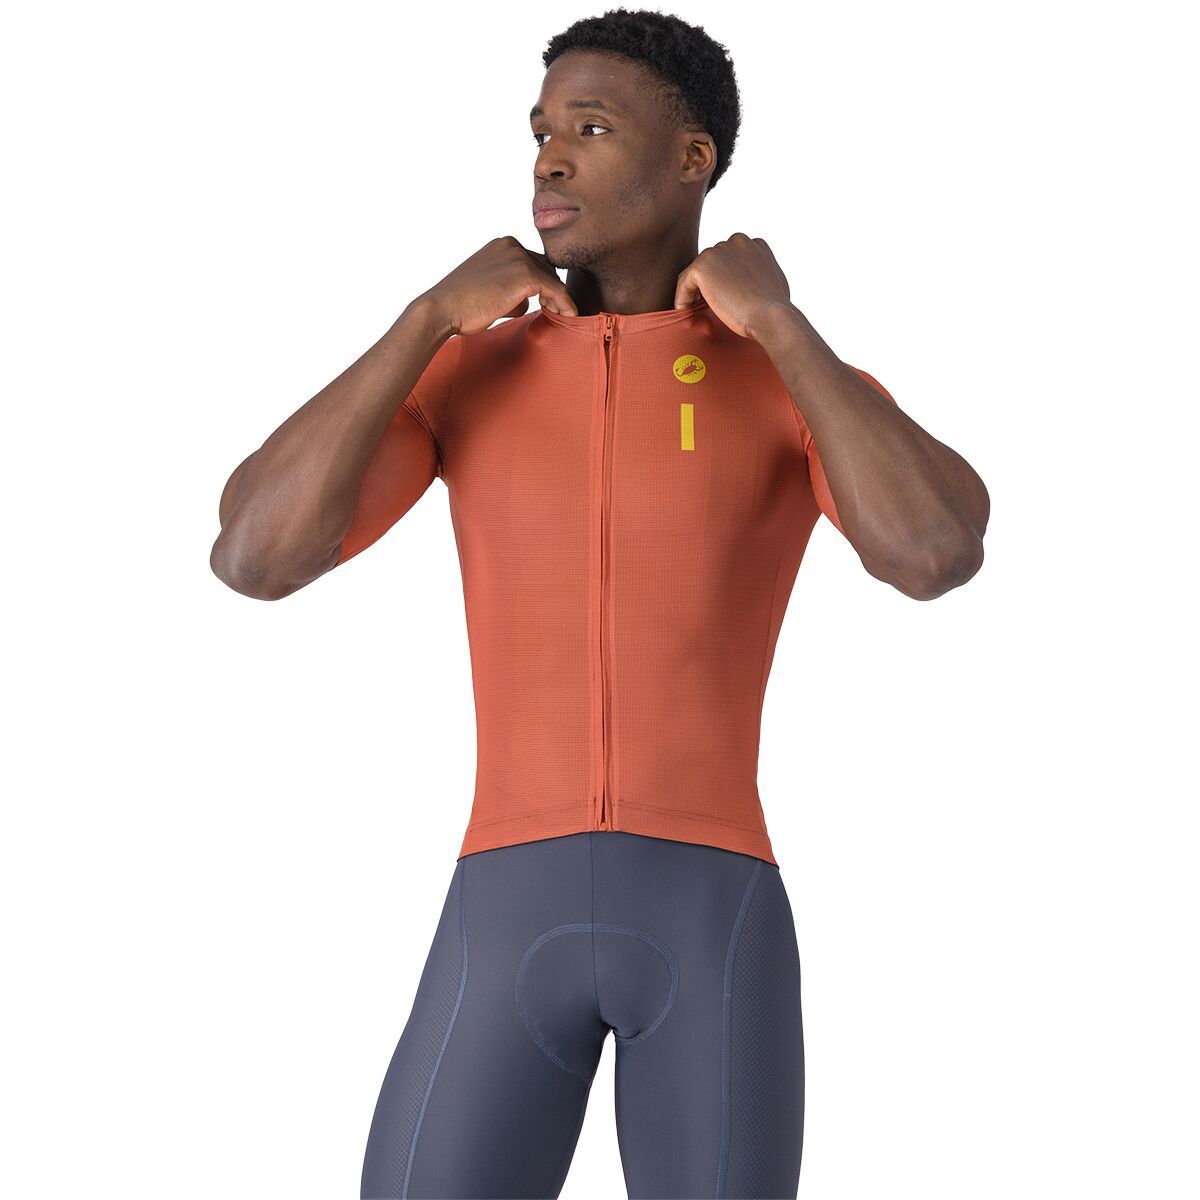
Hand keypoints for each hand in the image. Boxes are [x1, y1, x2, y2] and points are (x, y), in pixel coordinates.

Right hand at [418, 236, 578, 336]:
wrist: (442, 308)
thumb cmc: (460, 306)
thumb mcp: (487, 290)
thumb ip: (508, 290)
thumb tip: (524, 303)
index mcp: (502, 245)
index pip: (532, 262)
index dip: (541, 284)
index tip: (546, 303)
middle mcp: (512, 244)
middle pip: (545, 268)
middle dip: (551, 290)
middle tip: (555, 312)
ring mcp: (519, 257)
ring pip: (552, 278)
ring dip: (558, 298)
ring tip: (560, 317)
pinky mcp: (526, 274)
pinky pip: (557, 290)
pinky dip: (565, 304)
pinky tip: (568, 317)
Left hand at [673, 233, 792, 339]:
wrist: (770, 316)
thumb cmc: (775, 309)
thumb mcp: (773, 283)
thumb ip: (758, 275)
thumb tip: (751, 286)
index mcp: (754, 244)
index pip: (730, 259)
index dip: (723, 279)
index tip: (722, 298)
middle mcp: (737, 241)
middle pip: (713, 263)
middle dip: (709, 283)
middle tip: (705, 307)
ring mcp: (719, 251)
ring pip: (698, 272)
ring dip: (695, 290)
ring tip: (696, 310)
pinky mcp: (702, 265)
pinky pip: (684, 282)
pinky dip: (682, 297)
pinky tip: (686, 312)